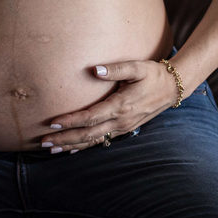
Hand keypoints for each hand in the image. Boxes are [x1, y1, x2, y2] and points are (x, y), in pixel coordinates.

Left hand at [40, 59, 179, 153]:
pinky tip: (72, 149)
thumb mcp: (137, 67)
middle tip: (44, 142)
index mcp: (120, 106)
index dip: (70, 121)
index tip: (52, 123)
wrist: (173, 88)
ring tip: (52, 150)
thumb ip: (115, 69)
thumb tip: (94, 69)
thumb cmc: (153, 74)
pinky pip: (101, 140)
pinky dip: (85, 146)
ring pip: (93, 141)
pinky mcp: (124, 128)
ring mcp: (122, 127)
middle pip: (87, 134)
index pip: (90, 117)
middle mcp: (120, 121)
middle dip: (64, 139)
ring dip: (71, 146)